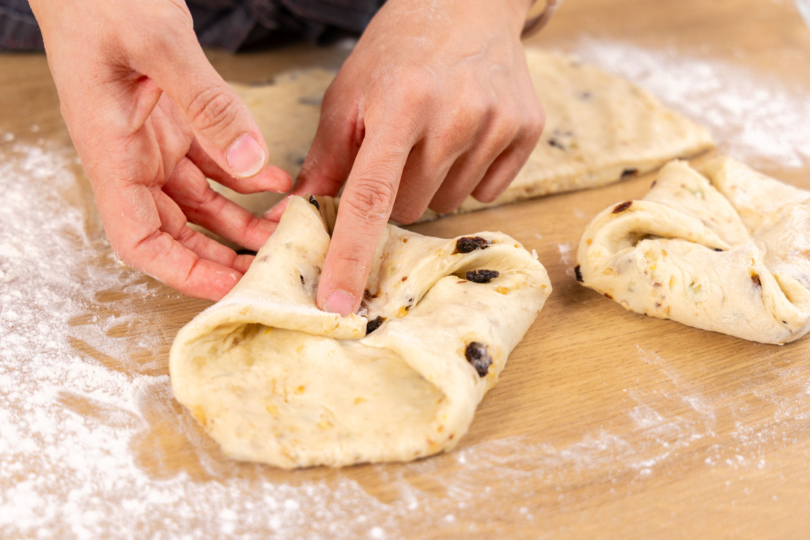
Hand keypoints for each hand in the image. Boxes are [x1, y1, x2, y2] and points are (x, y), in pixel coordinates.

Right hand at [30, 0, 291, 300]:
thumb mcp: (158, 42)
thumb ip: (208, 103)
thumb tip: (253, 162)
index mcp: (113, 152)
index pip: (140, 240)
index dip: (181, 272)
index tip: (227, 286)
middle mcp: (132, 157)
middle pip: (177, 233)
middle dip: (224, 256)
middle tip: (272, 266)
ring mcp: (153, 142)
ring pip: (201, 204)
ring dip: (243, 222)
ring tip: (287, 229)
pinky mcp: (173, 123)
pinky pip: (213, 165)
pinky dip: (246, 179)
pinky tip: (279, 179)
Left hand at [267, 0, 543, 314]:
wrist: (468, 3)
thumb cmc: (399, 49)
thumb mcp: (349, 92)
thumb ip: (326, 157)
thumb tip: (297, 215)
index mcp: (401, 104)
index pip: (371, 197)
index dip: (351, 255)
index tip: (339, 303)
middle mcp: (455, 116)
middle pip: (409, 209)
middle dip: (393, 194)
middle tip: (395, 152)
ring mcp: (497, 123)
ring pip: (447, 204)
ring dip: (431, 184)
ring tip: (432, 135)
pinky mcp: (528, 130)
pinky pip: (487, 192)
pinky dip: (468, 177)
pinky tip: (463, 136)